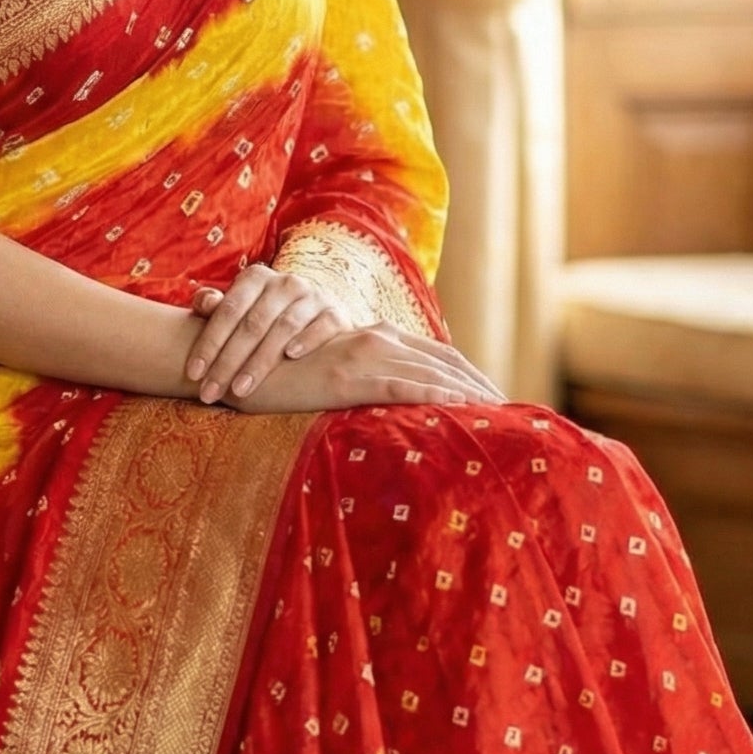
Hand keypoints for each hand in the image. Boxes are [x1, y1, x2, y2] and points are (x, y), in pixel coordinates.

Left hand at [182, 264, 356, 402]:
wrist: (318, 318)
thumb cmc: (267, 318)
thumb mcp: (242, 309)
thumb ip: (218, 308)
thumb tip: (203, 303)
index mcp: (256, 278)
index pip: (228, 311)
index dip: (209, 343)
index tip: (193, 374)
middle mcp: (285, 283)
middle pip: (252, 324)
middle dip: (228, 362)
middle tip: (211, 392)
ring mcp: (313, 297)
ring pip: (283, 328)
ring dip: (260, 361)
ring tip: (241, 390)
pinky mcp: (335, 313)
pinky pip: (322, 325)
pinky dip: (307, 339)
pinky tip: (291, 357)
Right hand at [225, 322, 506, 414]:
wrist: (235, 361)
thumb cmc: (280, 375)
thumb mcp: (328, 375)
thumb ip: (361, 380)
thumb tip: (387, 403)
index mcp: (378, 337)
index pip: (439, 356)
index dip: (472, 376)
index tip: (500, 400)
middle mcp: (379, 338)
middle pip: (447, 362)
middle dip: (483, 387)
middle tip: (517, 414)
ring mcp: (365, 353)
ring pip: (433, 373)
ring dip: (472, 394)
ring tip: (503, 416)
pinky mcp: (348, 374)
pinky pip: (402, 386)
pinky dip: (436, 396)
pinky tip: (462, 408)